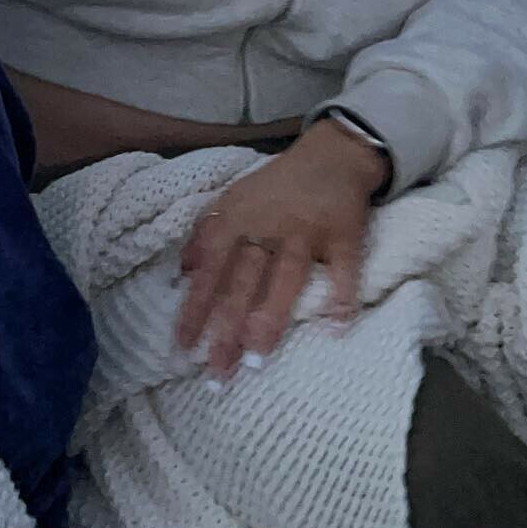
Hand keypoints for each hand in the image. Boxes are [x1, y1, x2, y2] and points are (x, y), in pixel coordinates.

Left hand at [175, 120, 386, 378]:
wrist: (331, 154)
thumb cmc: (275, 187)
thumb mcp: (233, 200)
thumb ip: (207, 233)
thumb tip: (182, 272)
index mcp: (236, 217)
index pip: (209, 267)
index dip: (195, 305)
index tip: (183, 346)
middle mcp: (267, 225)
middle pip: (243, 280)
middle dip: (227, 327)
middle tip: (216, 372)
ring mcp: (306, 231)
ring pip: (285, 278)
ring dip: (269, 318)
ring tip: (256, 359)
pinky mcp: (344, 236)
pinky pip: (343, 270)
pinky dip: (341, 298)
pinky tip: (335, 330)